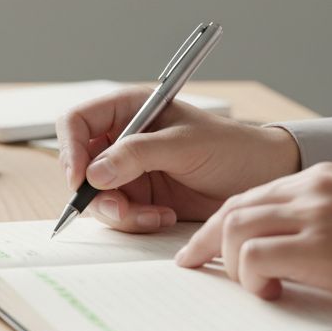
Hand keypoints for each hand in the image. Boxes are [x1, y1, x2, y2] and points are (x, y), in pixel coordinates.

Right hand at [56, 86, 301, 232]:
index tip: (80, 178)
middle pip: (80, 165)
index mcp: (128, 109)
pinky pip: (118, 214)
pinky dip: (135, 221)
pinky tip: (164, 216)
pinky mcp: (140, 198)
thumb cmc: (230, 147)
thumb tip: (94, 173)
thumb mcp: (184, 144)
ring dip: (120, 212)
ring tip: (153, 215)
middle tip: (121, 209)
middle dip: (96, 192)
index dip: (70, 149)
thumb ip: (137, 154)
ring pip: (96, 196)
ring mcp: (128, 170)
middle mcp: (122, 139)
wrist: (261, 179)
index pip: (77, 122)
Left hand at [175, 163, 331, 320]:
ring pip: (236, 227)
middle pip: (234, 207)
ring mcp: (316, 214)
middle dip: (208, 240)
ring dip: (231, 262)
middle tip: (194, 265)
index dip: (222, 223)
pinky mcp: (321, 246)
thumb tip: (277, 247)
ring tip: (251, 285)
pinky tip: (271, 291)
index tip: (204, 246)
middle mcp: (314, 187)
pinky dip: (251, 277)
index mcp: (322, 177)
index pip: (252, 194)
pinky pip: (256, 256)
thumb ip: (318, 219)